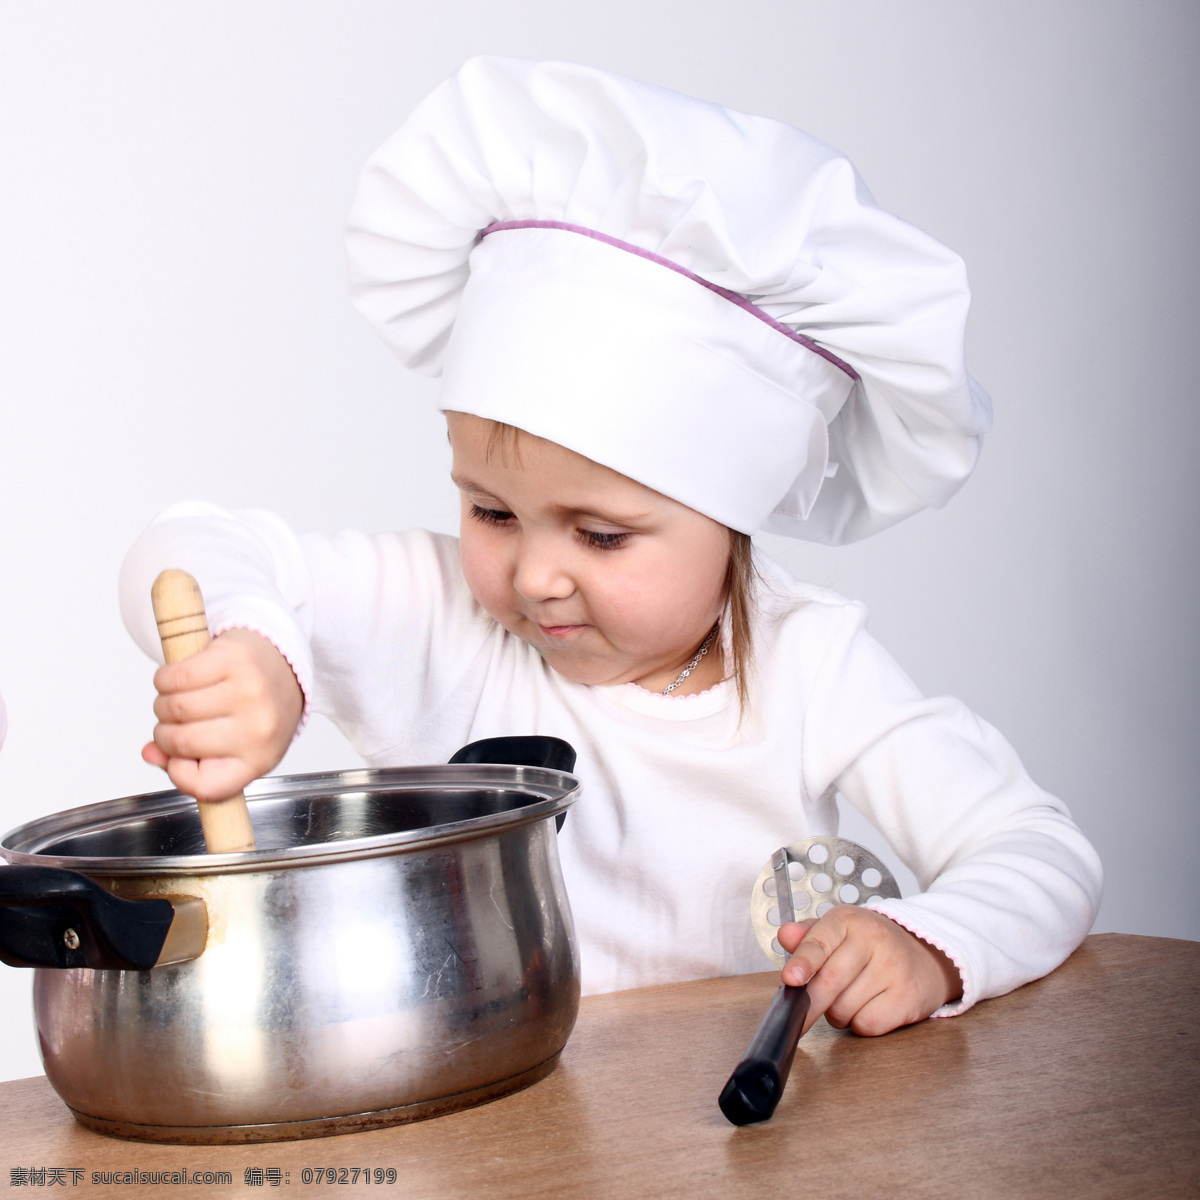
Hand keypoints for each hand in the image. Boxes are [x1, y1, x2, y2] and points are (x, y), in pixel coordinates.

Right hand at [142, 628, 303, 802]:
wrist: (284, 666)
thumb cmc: (259, 711)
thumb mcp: (237, 748)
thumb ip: (191, 761)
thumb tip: (150, 753)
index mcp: (259, 758)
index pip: (204, 785)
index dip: (178, 775)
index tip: (178, 759)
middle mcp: (258, 727)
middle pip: (180, 742)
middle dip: (164, 733)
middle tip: (174, 724)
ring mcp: (248, 690)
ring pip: (174, 707)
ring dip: (163, 705)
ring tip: (177, 701)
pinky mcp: (233, 658)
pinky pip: (176, 676)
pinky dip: (164, 680)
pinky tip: (178, 681)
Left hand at [777, 906, 962, 1036]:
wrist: (927, 954)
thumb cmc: (873, 946)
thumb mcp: (840, 931)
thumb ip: (808, 936)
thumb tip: (785, 935)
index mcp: (848, 920)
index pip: (819, 942)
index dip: (802, 963)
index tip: (790, 979)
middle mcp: (873, 939)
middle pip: (830, 982)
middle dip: (809, 1004)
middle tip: (799, 1016)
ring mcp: (893, 968)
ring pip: (844, 1008)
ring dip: (837, 1013)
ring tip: (849, 998)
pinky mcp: (908, 997)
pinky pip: (868, 1024)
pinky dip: (860, 1024)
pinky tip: (868, 1008)